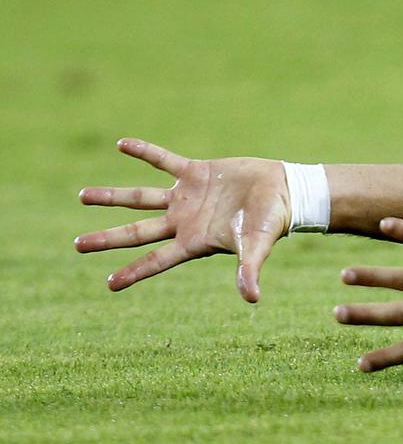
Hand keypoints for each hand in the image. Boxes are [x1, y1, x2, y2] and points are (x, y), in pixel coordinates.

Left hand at [75, 138, 290, 302]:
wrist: (285, 191)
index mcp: (194, 242)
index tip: (110, 284)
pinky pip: (164, 161)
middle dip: (108, 238)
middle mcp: (184, 221)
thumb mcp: (257, 246)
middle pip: (138, 232)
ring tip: (83, 196)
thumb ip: (249, 269)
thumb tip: (252, 299)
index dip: (134, 273)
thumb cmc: (272, 222)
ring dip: (113, 197)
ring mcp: (187, 197)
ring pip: (141, 198)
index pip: (157, 260)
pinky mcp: (196, 172)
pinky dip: (144, 152)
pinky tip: (122, 144)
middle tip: (78, 244)